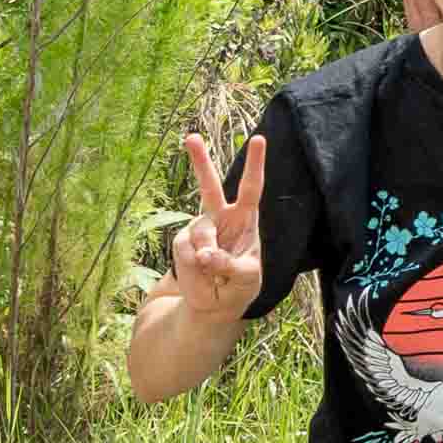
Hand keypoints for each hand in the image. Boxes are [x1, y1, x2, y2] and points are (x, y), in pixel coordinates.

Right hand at [169, 132, 267, 322]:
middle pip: (209, 186)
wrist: (213, 305)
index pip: (251, 188)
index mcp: (245, 220)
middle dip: (200, 161)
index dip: (255, 164)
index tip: (259, 139)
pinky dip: (193, 268)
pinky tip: (200, 273)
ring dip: (206, 258)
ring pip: (199, 234)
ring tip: (213, 273)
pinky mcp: (182, 243)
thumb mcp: (245, 279)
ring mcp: (199, 229)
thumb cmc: (239, 287)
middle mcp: (220, 218)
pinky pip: (185, 252)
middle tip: (191, 137)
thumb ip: (229, 266)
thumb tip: (205, 255)